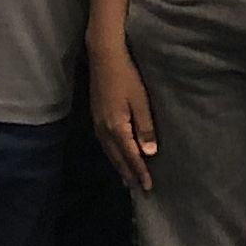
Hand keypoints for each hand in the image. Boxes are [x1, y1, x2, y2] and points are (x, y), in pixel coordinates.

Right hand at [89, 42, 158, 191]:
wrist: (104, 57)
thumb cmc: (126, 77)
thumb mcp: (141, 102)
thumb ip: (145, 128)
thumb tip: (149, 153)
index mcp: (117, 128)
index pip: (130, 156)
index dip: (140, 172)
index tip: (148, 187)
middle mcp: (104, 130)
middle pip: (117, 158)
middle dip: (128, 173)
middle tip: (137, 188)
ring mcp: (97, 123)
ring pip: (109, 152)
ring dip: (119, 166)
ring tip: (127, 178)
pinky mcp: (96, 117)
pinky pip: (104, 144)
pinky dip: (112, 155)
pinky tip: (116, 155)